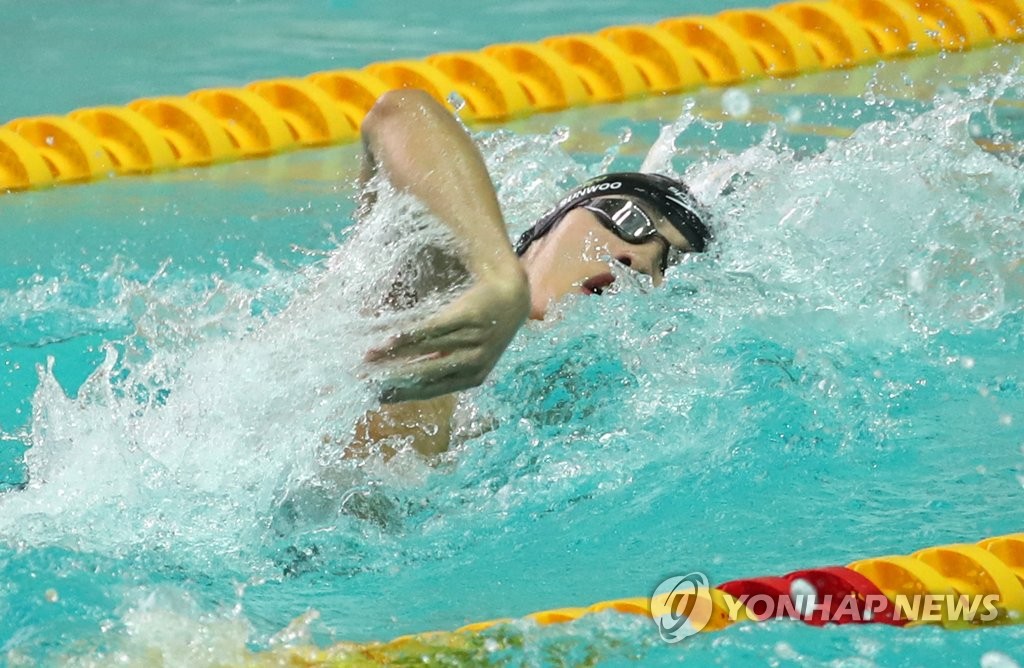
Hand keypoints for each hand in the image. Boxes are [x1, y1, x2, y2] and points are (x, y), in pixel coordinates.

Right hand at [365, 266, 529, 402]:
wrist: (510, 296)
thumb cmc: (481, 330)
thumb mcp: (465, 354)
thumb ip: (438, 367)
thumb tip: (400, 380)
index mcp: (471, 378)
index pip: (429, 390)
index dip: (400, 393)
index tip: (374, 395)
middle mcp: (473, 362)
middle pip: (424, 373)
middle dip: (390, 377)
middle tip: (363, 379)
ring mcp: (473, 340)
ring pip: (425, 350)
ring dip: (393, 355)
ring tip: (369, 356)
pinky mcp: (470, 317)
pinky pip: (434, 328)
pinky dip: (410, 335)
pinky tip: (391, 339)